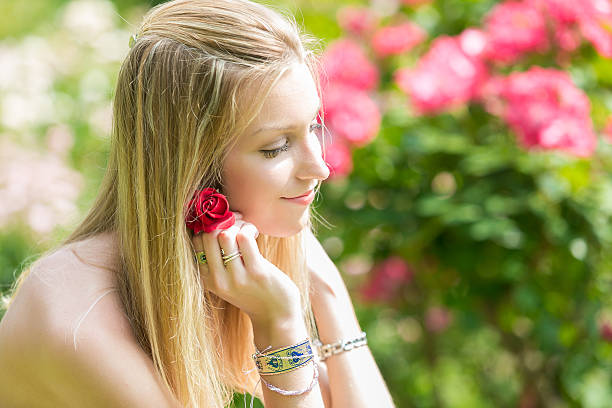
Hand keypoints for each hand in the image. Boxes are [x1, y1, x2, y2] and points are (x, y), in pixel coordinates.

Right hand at [191, 212, 301, 326]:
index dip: (210, 227)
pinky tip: (255, 234)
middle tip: (237, 224)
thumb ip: (218, 258)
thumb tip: (216, 220)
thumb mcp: (228, 279)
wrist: (276, 316)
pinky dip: (249, 229)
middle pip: (207, 235)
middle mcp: (218, 279)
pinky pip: (244, 238)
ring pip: (224, 234)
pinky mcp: (256, 272)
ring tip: (247, 229)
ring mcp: (236, 277)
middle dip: (223, 222)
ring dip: (238, 225)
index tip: (224, 226)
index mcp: (207, 279)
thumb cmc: (254, 291)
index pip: (195, 242)